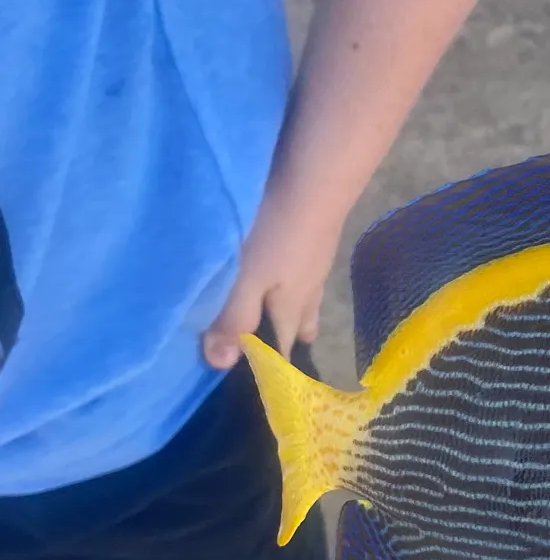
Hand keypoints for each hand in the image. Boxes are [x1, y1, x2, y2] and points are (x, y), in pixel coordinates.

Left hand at [202, 167, 345, 368]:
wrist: (318, 177)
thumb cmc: (278, 233)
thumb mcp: (247, 278)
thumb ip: (232, 317)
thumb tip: (221, 366)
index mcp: (290, 303)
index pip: (283, 343)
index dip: (276, 364)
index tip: (268, 382)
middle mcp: (309, 283)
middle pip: (303, 316)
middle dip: (295, 333)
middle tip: (291, 345)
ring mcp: (317, 254)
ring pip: (310, 289)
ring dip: (301, 303)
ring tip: (297, 310)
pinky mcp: (318, 228)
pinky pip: (310, 263)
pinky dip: (301, 272)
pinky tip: (295, 260)